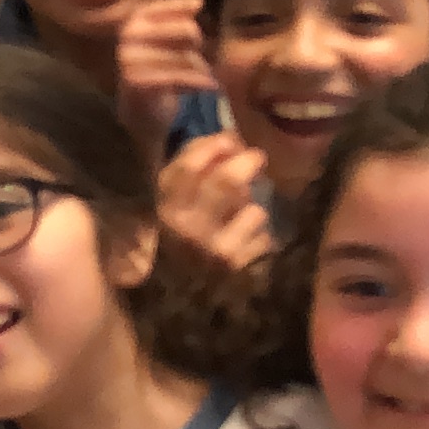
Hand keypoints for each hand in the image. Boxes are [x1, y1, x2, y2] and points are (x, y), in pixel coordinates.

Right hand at [114, 0, 215, 155]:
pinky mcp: (136, 81)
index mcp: (135, 19)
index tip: (198, 6)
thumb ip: (178, 18)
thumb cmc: (158, 67)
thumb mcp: (167, 39)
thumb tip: (198, 1)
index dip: (184, 6)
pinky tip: (208, 86)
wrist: (141, 108)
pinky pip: (177, 77)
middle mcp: (129, 34)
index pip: (166, 5)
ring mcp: (130, 58)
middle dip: (197, 43)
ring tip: (203, 75)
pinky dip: (197, 82)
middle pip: (186, 29)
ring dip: (200, 69)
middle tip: (198, 53)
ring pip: (186, 57)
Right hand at [156, 131, 271, 268]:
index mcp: (165, 206)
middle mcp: (186, 227)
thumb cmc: (178, 231)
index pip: (186, 169)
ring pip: (253, 211)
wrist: (178, 290)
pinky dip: (258, 235)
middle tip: (256, 157)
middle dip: (247, 163)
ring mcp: (213, 250)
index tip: (229, 140)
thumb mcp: (172, 196)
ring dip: (252, 206)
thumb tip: (230, 138)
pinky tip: (245, 240)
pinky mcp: (236, 268)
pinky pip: (263, 237)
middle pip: (226, 182)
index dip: (211, 147)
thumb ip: (192, 164)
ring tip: (243, 212)